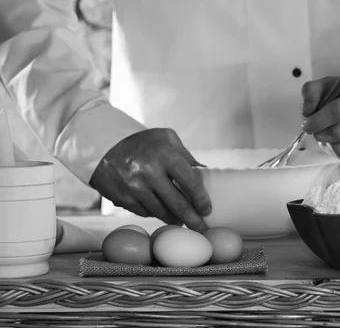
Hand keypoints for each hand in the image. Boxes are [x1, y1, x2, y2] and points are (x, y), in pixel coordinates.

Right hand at [89, 128, 210, 232]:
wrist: (104, 146)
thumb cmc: (142, 142)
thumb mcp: (167, 139)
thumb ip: (187, 157)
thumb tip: (206, 174)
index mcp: (165, 155)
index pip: (190, 182)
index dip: (201, 199)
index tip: (207, 210)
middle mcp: (150, 173)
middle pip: (177, 204)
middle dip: (193, 219)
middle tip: (202, 228)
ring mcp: (135, 188)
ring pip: (161, 212)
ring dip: (175, 219)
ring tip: (183, 221)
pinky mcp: (123, 199)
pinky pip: (146, 213)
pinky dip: (157, 214)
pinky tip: (164, 213)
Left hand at [301, 77, 339, 158]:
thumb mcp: (329, 84)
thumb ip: (312, 92)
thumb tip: (307, 112)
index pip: (337, 111)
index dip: (317, 121)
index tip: (307, 125)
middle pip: (339, 133)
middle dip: (320, 134)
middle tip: (315, 131)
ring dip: (328, 144)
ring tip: (326, 135)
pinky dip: (337, 149)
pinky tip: (336, 140)